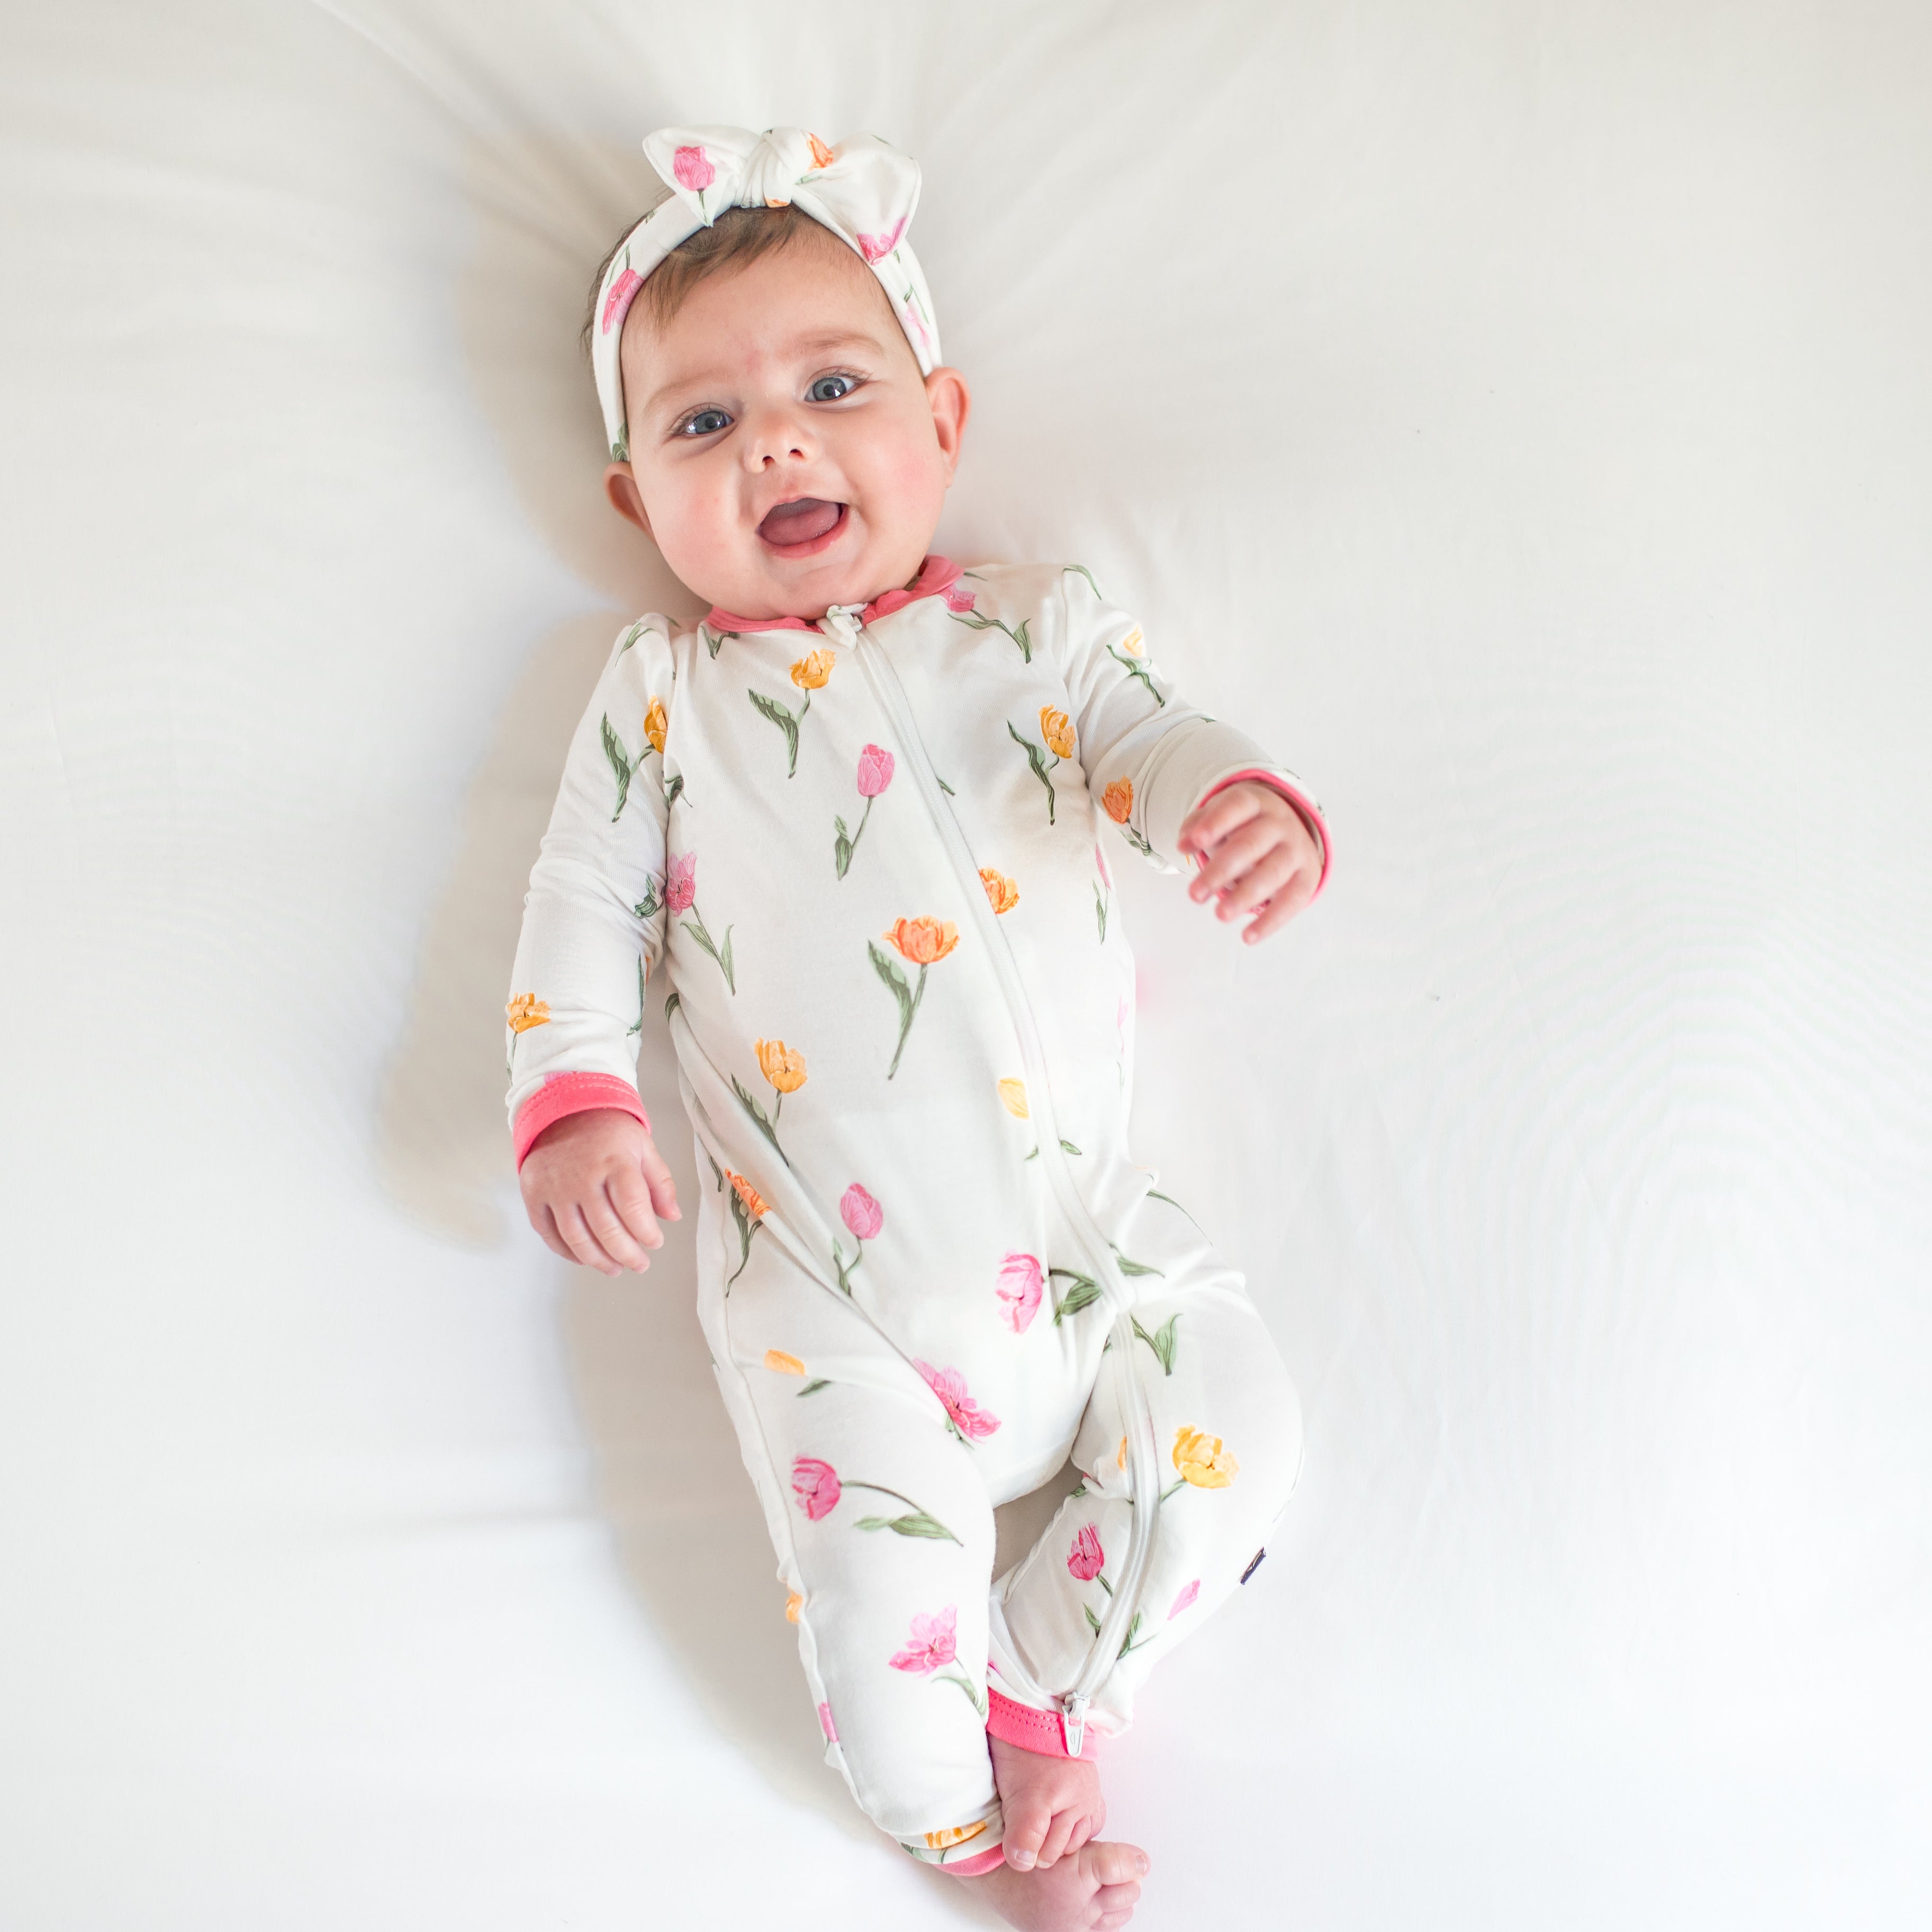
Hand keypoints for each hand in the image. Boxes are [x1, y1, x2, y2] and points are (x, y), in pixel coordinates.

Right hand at [520, 1107, 680, 1274]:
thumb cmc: (608, 1133)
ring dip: (598, 1260)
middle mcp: (582, 1175)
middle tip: (639, 1264)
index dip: (646, 1232)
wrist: (563, 1112)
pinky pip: (549, 1233)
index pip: (633, 1207)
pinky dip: (567, 1252)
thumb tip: (672, 1216)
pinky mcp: (533, 1193)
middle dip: (626, 1253)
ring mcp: (554, 1186)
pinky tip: (585, 1257)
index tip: (656, 1242)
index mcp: (614, 1161)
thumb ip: (660, 1182)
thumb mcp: (642, 1146)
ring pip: (576, 1237)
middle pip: (605, 1229)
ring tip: (615, 1268)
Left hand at [1175, 780, 1321, 944]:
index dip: (1217, 823)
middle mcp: (1279, 823)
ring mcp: (1296, 850)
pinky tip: (1248, 937)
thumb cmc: (1244, 825)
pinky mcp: (1307, 876)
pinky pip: (1292, 900)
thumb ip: (1199, 827)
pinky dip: (1271, 920)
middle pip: (1250, 844)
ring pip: (1272, 873)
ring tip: (1220, 915)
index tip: (1195, 842)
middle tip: (1195, 895)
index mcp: (1256, 802)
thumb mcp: (1222, 817)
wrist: (1290, 830)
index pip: (1237, 806)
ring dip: (1245, 896)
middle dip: (1221, 870)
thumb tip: (1183, 844)